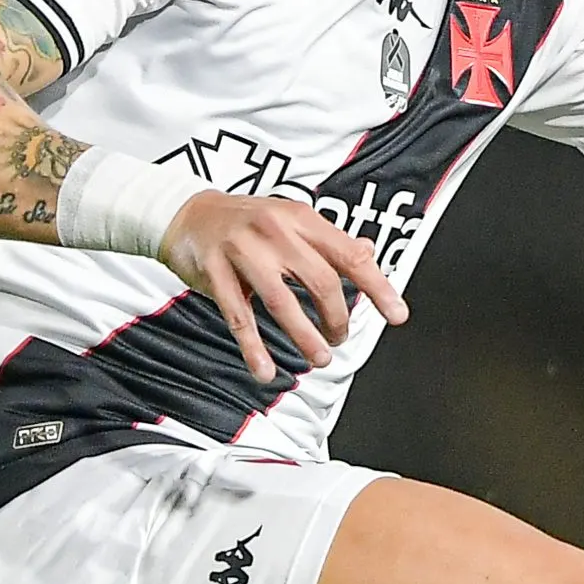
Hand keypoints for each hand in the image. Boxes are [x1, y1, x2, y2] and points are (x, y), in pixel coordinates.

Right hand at [159, 192, 411, 382]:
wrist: (188, 213)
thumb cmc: (247, 220)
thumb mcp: (291, 219)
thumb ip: (329, 240)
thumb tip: (368, 252)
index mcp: (302, 218)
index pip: (350, 255)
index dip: (378, 287)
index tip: (396, 314)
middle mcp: (276, 231)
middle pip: (321, 281)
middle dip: (337, 318)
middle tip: (338, 338)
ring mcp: (243, 251)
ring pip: (282, 302)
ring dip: (305, 337)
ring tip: (318, 358)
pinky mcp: (215, 272)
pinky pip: (239, 317)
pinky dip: (254, 348)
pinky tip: (265, 370)